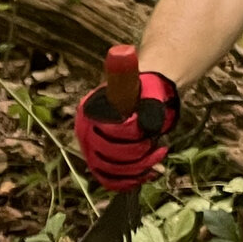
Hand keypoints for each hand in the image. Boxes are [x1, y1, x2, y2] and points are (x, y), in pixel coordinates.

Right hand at [73, 70, 179, 190]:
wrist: (143, 102)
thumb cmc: (142, 92)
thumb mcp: (137, 83)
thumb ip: (128, 77)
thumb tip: (124, 60)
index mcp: (89, 114)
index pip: (107, 136)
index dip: (131, 139)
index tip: (149, 132)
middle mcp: (85, 134)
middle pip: (107, 158)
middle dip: (137, 156)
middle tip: (156, 147)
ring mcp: (93, 151)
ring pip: (112, 172)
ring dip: (138, 168)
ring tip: (156, 156)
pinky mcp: (102, 164)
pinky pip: (111, 181)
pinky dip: (131, 180)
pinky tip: (149, 172)